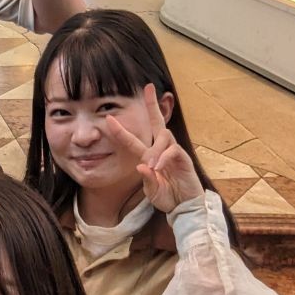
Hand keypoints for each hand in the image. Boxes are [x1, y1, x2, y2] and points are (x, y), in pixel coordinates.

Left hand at [104, 83, 205, 213]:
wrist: (185, 207)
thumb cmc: (168, 197)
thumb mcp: (152, 191)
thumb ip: (147, 179)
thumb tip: (141, 165)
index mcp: (149, 157)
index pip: (133, 140)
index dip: (121, 131)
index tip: (109, 117)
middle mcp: (161, 150)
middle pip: (157, 122)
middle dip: (152, 104)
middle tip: (148, 87)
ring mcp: (173, 152)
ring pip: (164, 136)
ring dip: (156, 149)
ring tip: (153, 166)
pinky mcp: (184, 158)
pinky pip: (173, 150)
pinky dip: (164, 157)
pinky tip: (159, 166)